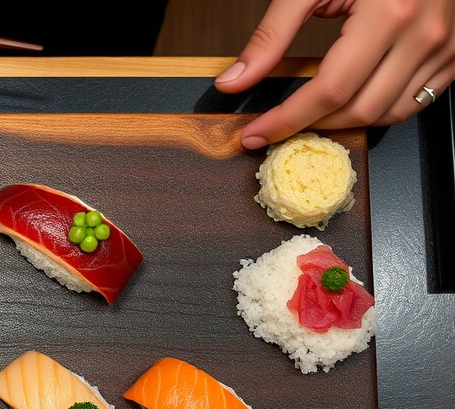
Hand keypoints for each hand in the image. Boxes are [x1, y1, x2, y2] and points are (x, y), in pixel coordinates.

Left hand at [215, 0, 454, 148]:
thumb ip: (271, 35)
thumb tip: (235, 80)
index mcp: (387, 15)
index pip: (329, 91)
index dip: (287, 120)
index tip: (256, 134)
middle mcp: (422, 36)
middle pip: (358, 110)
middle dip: (312, 126)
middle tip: (278, 126)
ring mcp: (443, 49)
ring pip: (388, 114)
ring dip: (345, 122)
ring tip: (312, 114)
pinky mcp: (452, 56)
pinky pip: (414, 102)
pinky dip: (378, 109)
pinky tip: (351, 99)